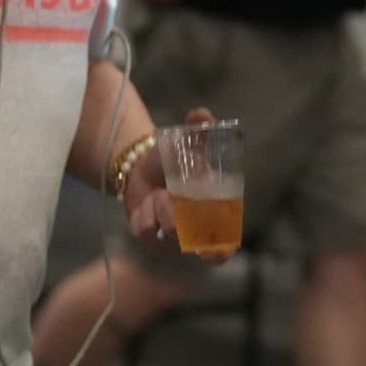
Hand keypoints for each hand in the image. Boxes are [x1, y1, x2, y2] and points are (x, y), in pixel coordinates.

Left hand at [122, 108, 231, 264]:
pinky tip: (146, 204)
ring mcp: (173, 241)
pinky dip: (142, 213)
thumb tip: (201, 113)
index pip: (224, 246)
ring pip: (162, 230)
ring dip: (155, 206)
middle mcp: (197, 233)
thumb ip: (200, 130)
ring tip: (158, 193)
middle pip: (187, 235)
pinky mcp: (150, 242)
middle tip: (166, 192)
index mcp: (216, 213)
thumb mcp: (188, 142)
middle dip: (173, 210)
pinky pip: (144, 231)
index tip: (210, 252)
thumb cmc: (175, 158)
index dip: (220, 252)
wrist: (144, 168)